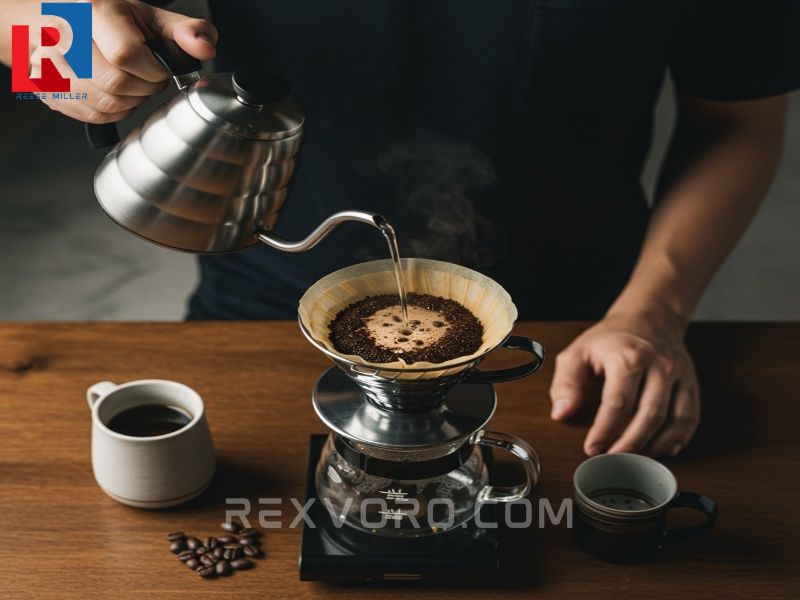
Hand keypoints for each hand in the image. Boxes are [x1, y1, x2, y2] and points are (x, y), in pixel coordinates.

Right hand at [31, 0, 216, 122]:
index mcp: (90, 11)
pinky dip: (113, 110)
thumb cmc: (105, 18)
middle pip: (117, 84)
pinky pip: (94, 116)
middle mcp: (62, 36)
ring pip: (107, 104)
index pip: (125, 54)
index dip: (152, 70)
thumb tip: (206, 49)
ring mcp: (49, 65)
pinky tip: (111, 91)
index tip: (159, 67)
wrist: (54, 20)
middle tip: (146, 75)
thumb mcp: (147, 16)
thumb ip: (184, 31)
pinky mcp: (46, 89)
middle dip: (144, 87)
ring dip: (130, 101)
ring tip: (128, 80)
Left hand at [549, 309, 699, 456]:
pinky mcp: (691, 384)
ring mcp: (679, 375)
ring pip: (675, 420)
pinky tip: (663, 449)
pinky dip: (679, 438)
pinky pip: (691, 417)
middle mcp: (659, 365)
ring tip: (635, 459)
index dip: (605, 431)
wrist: (648, 318)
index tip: (592, 448)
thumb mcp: (578, 353)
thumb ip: (566, 383)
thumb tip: (561, 412)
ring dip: (655, 445)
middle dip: (630, 444)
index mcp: (629, 357)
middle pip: (650, 415)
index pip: (618, 403)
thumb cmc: (610, 339)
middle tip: (613, 460)